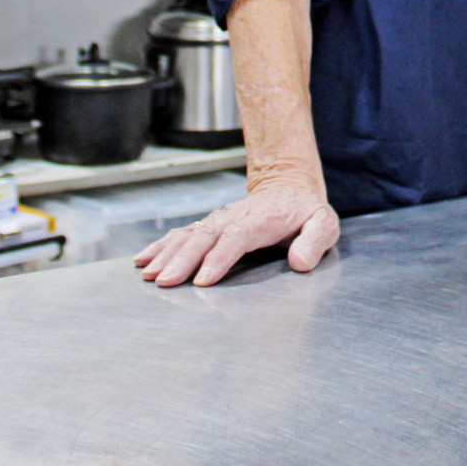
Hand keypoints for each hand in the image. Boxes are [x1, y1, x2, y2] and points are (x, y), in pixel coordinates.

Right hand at [135, 175, 338, 287]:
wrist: (288, 184)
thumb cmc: (306, 210)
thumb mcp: (324, 224)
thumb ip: (314, 241)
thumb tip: (300, 262)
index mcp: (261, 220)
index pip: (237, 238)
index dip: (219, 258)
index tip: (204, 279)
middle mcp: (234, 219)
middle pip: (205, 239)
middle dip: (183, 260)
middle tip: (165, 281)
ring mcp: (218, 222)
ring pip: (188, 237)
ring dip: (166, 255)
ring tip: (148, 274)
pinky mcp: (209, 227)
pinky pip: (181, 235)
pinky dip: (160, 246)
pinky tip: (142, 260)